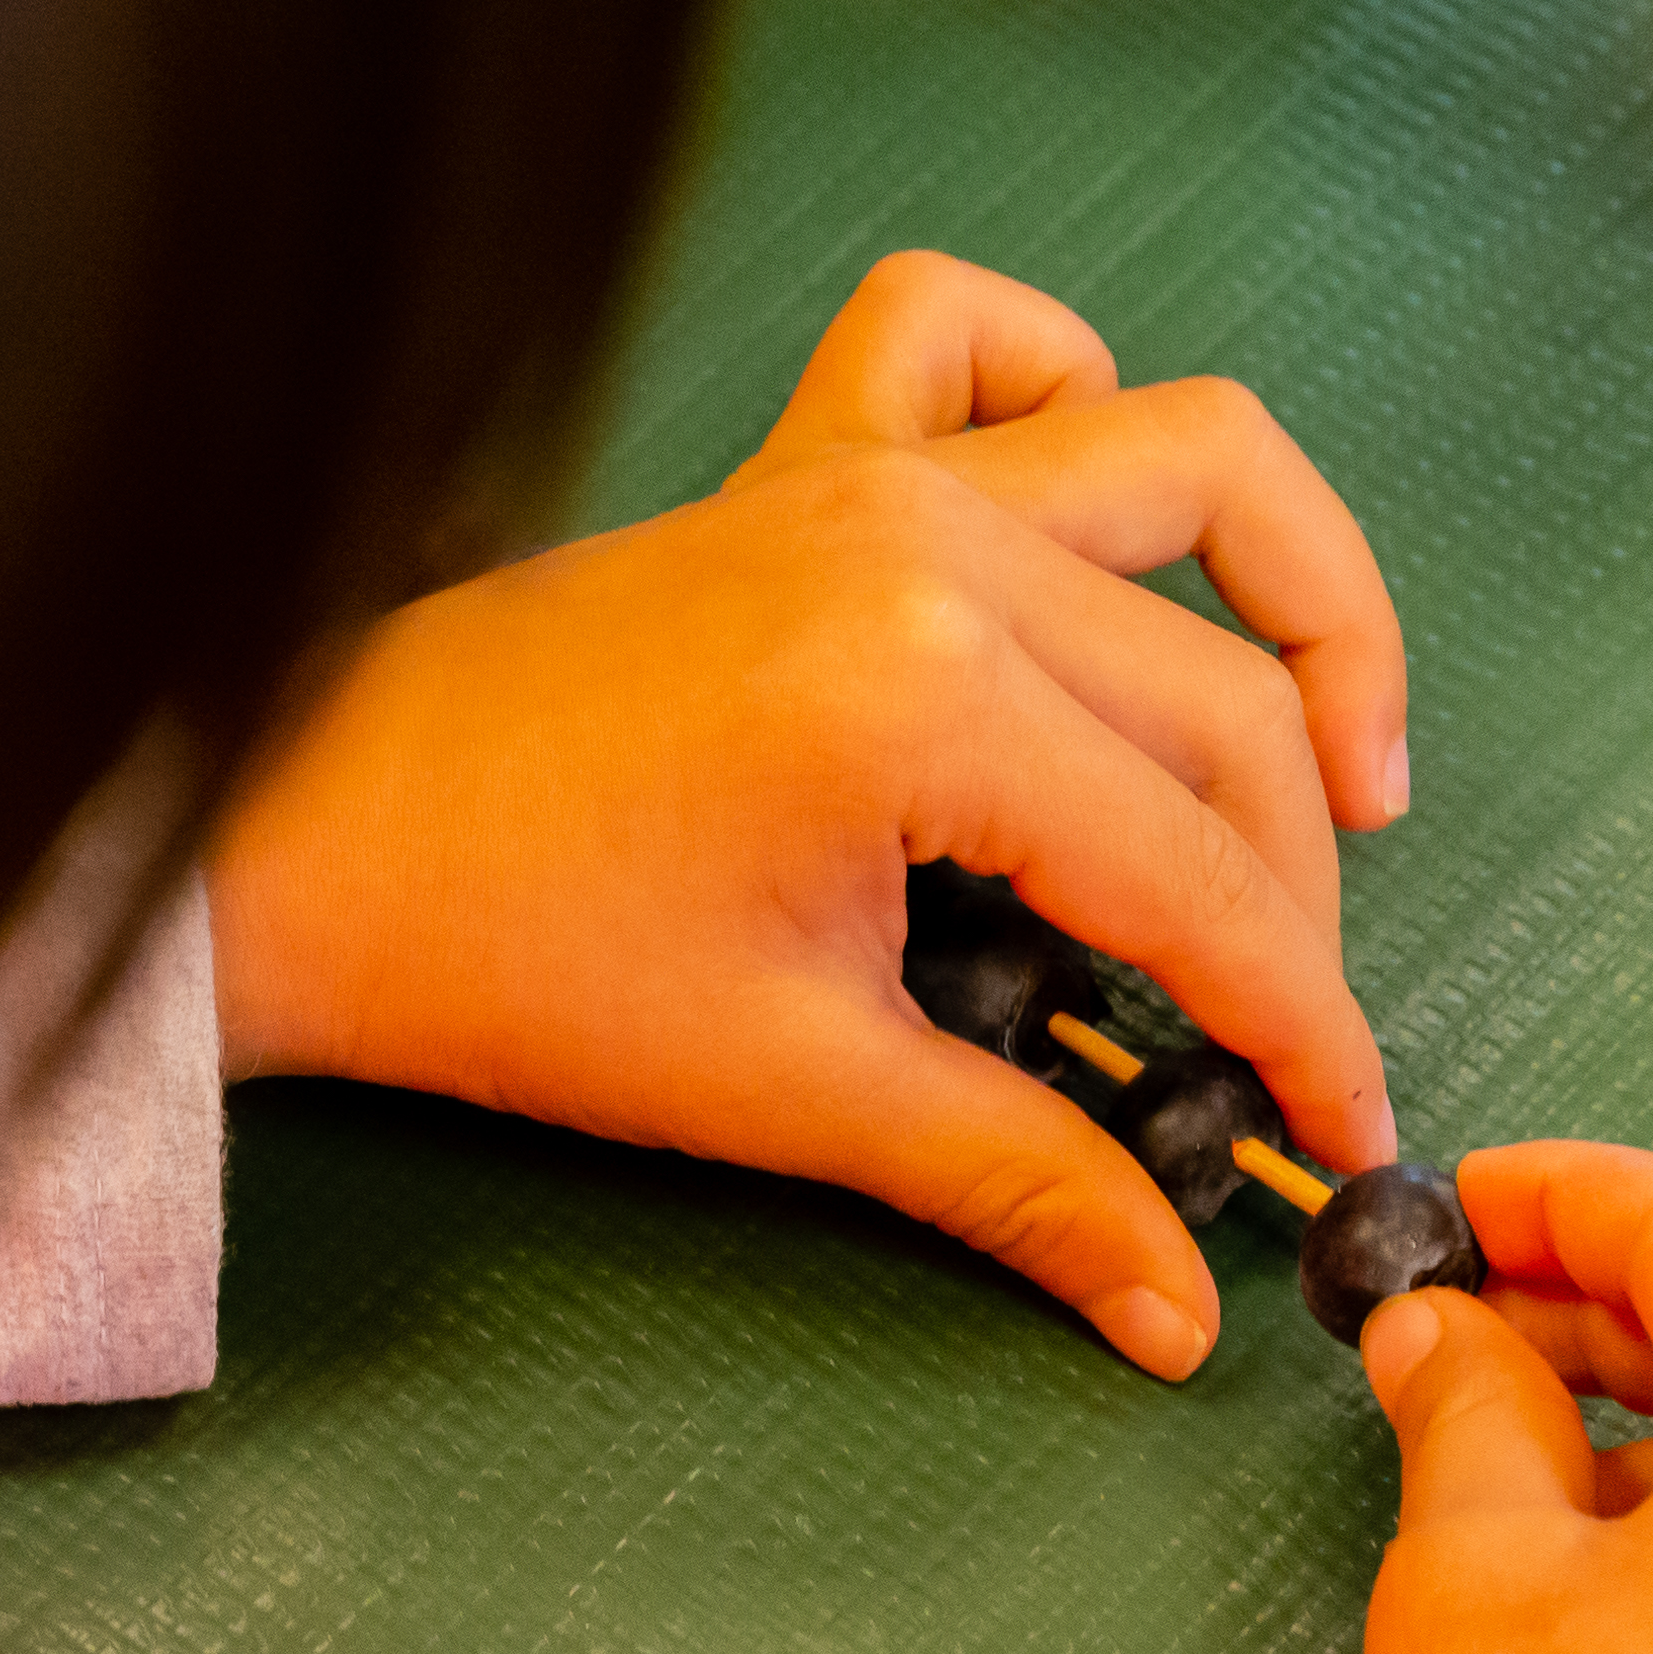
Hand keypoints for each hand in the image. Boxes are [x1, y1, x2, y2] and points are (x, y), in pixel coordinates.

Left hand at [209, 253, 1407, 1378]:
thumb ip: (1019, 1180)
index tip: (1346, 1129)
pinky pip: (974, 341)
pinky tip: (1094, 543)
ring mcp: (867, 473)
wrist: (307, 851)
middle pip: (1227, 696)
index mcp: (932, 694)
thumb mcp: (797, 1088)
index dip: (1300, 1020)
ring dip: (1291, 594)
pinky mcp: (800, 461)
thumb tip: (1179, 1312)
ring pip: (1183, 462)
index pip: (1202, 874)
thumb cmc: (515, 965)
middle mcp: (929, 544)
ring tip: (1325, 762)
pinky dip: (1066, 396)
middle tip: (1284, 1026)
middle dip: (1297, 881)